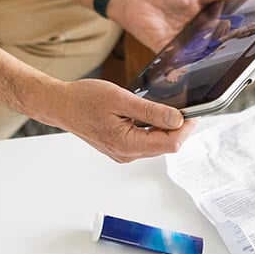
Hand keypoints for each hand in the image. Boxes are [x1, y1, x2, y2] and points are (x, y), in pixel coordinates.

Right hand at [43, 78, 198, 162]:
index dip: (185, 127)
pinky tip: (147, 114)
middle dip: (177, 127)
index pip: (170, 143)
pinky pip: (144, 142)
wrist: (61, 105)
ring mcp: (122, 153)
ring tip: (163, 107)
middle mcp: (126, 154)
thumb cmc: (84, 99)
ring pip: (156, 144)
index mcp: (127, 144)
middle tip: (182, 105)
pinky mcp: (120, 148)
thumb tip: (177, 119)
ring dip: (164, 128)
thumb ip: (150, 112)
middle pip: (165, 145)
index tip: (193, 111)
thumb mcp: (120, 99)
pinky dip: (151, 129)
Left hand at [107, 0, 230, 54]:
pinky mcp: (166, 49)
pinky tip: (192, 58)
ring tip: (216, 51)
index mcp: (200, 23)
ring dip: (205, 52)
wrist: (138, 1)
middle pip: (209, 44)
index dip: (228, 32)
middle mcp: (192, 35)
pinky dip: (184, 59)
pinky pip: (177, 58)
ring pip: (196, 52)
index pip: (218, 30)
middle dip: (220, 44)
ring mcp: (180, 44)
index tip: (240, 32)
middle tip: (231, 43)